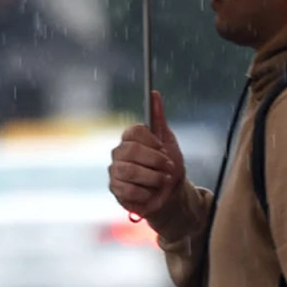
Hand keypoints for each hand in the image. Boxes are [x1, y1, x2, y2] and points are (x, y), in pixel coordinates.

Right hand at [109, 91, 185, 219]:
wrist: (170, 193)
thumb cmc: (168, 165)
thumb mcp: (168, 141)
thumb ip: (159, 118)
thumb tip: (155, 93)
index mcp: (131, 138)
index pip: (134, 131)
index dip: (152, 141)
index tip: (163, 148)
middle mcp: (119, 152)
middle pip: (132, 151)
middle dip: (155, 161)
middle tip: (168, 167)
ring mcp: (115, 170)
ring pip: (130, 171)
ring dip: (153, 178)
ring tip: (162, 181)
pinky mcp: (115, 189)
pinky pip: (127, 190)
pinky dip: (145, 193)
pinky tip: (150, 193)